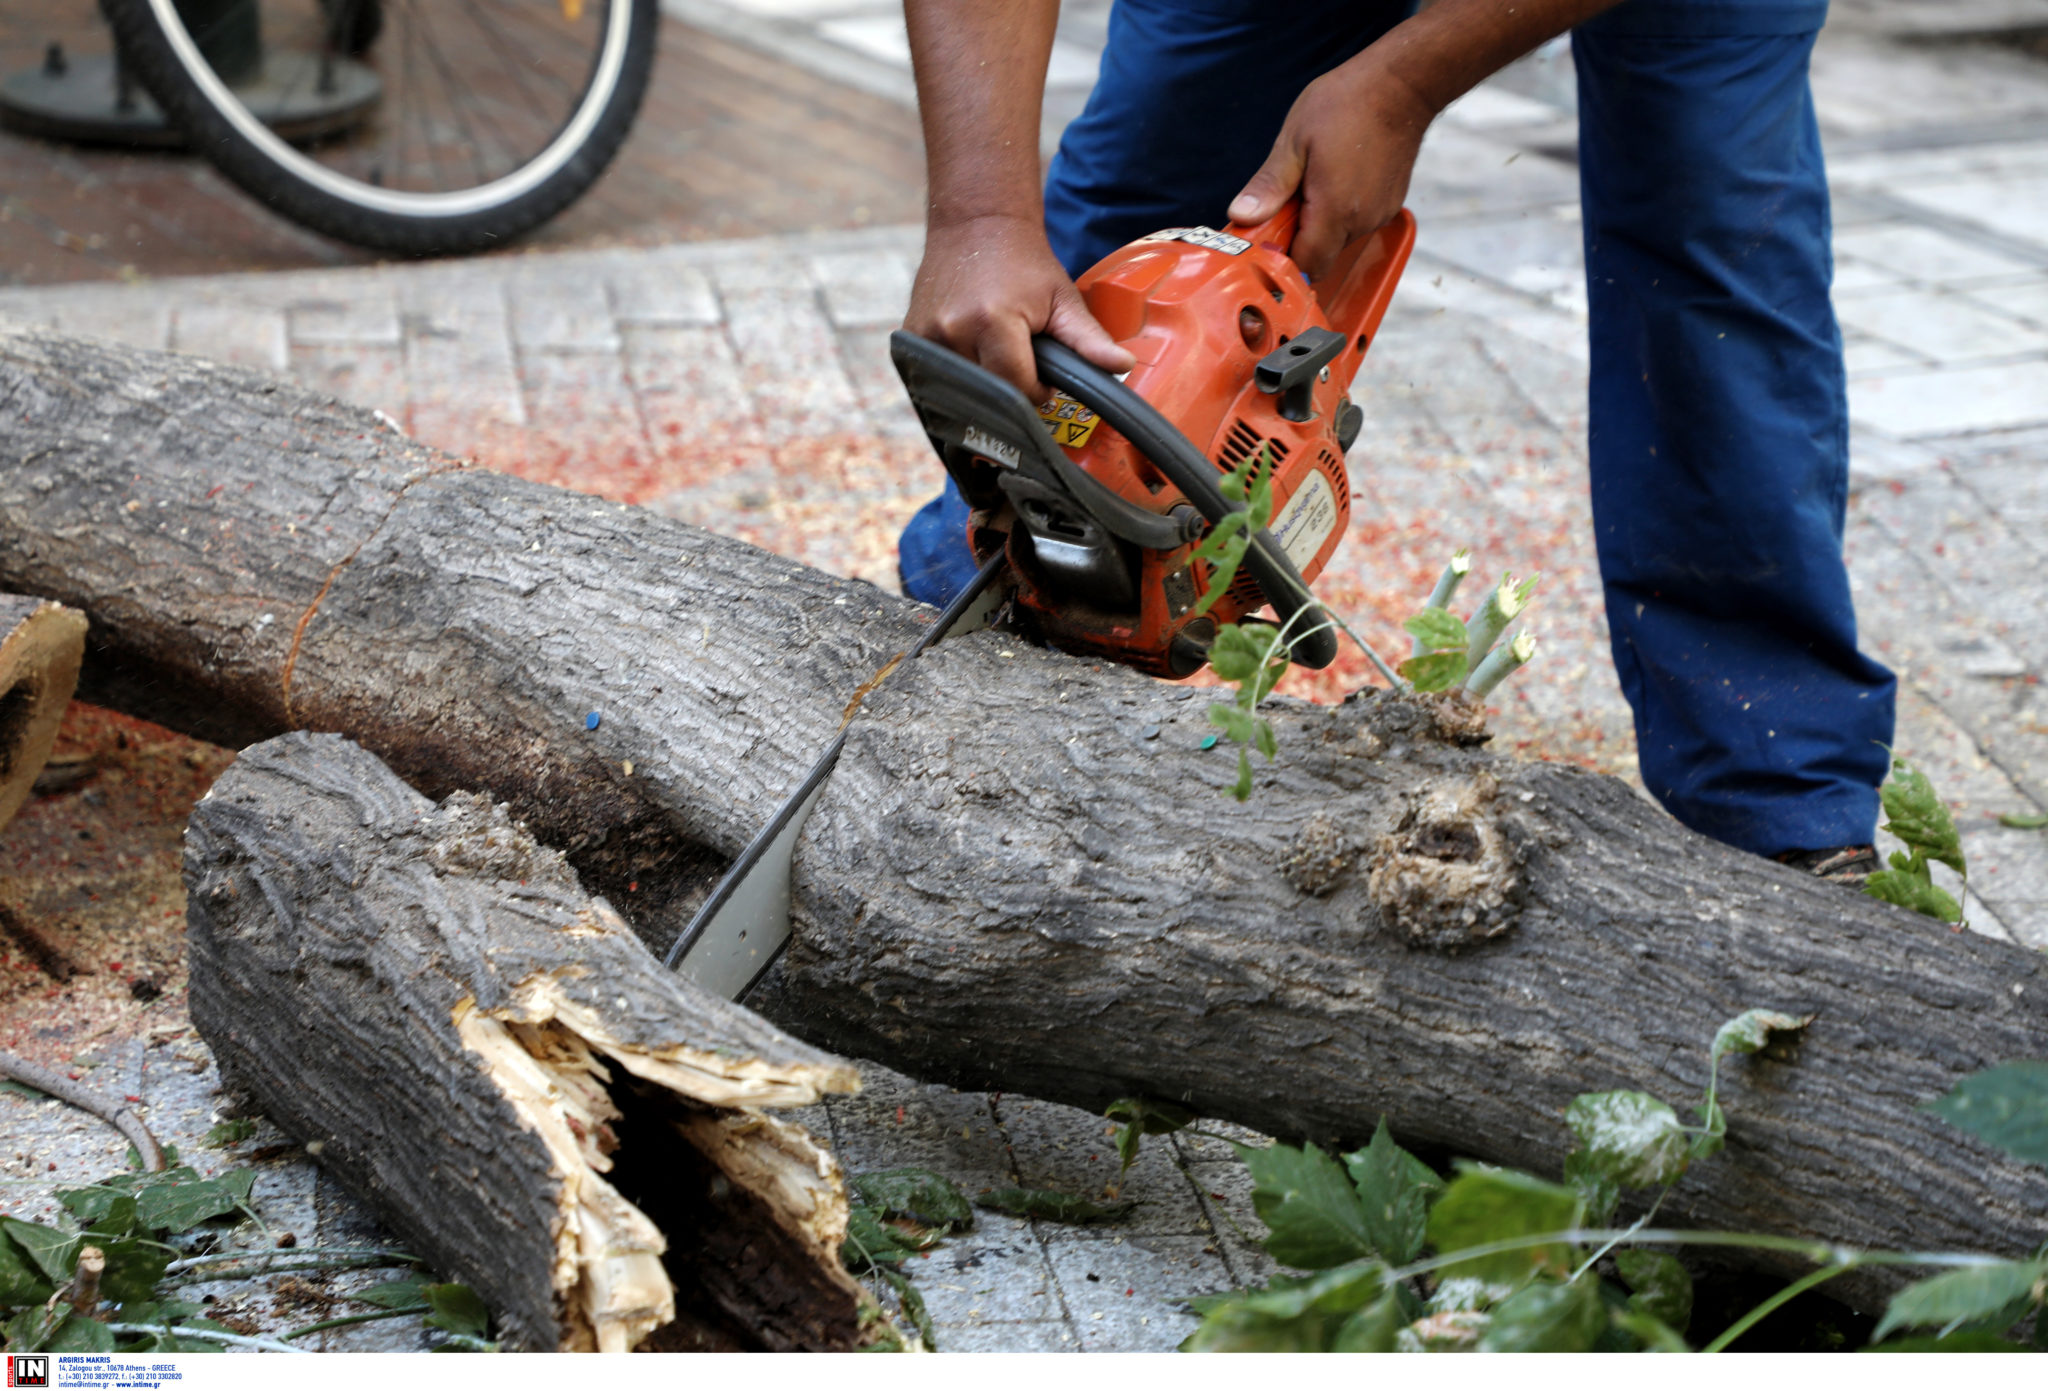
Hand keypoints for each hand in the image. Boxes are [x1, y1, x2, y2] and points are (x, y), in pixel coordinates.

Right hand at [905, 212, 1134, 402]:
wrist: (975, 224)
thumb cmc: (1024, 263)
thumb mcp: (1062, 298)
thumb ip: (1089, 340)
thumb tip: (1123, 368)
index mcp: (992, 322)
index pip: (1018, 389)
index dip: (1037, 389)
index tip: (1043, 371)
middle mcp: (952, 332)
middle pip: (990, 396)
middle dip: (1012, 390)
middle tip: (1022, 360)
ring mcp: (925, 337)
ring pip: (964, 393)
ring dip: (986, 384)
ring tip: (997, 352)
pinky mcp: (910, 339)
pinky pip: (939, 381)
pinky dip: (961, 378)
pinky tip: (972, 352)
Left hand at [1227, 56, 1435, 281]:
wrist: (1402, 84)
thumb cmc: (1348, 103)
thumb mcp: (1296, 140)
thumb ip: (1269, 186)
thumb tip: (1241, 217)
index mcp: (1336, 210)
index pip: (1305, 264)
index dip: (1282, 256)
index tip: (1268, 234)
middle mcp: (1362, 220)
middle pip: (1322, 256)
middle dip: (1299, 237)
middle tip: (1288, 198)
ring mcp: (1381, 213)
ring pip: (1339, 240)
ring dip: (1321, 223)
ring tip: (1314, 180)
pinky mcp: (1391, 203)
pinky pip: (1358, 222)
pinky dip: (1342, 212)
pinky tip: (1337, 177)